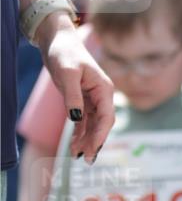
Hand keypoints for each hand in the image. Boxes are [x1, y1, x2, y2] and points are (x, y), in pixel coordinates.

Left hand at [36, 18, 114, 163]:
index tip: (92, 150)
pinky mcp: (83, 101)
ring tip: (76, 155)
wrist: (56, 40)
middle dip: (94, 142)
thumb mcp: (67, 73)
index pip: (106, 118)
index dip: (100, 136)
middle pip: (102, 125)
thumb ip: (73, 97)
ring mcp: (93, 100)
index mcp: (104, 90)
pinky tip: (74, 146)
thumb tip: (77, 118)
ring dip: (86, 141)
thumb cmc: (64, 52)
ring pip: (93, 126)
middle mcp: (102, 96)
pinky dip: (79, 134)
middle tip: (85, 159)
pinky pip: (84, 122)